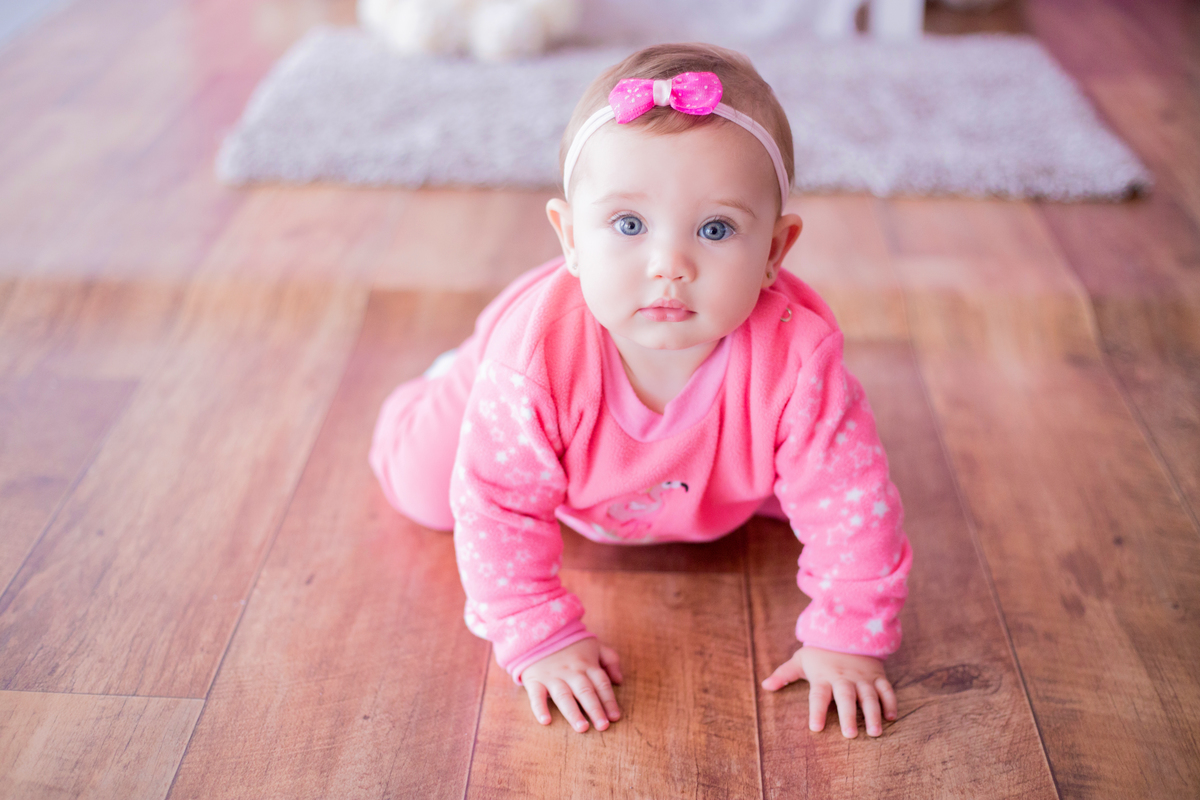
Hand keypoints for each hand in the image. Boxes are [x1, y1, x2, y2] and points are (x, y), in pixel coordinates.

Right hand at [520, 638, 622, 732]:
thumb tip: (619, 680)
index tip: (615, 717)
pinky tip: (546, 721)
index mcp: (587, 664)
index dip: (609, 701)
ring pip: (564, 696)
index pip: (601, 684)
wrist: (539, 632)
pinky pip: (537, 695)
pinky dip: (540, 708)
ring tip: (582, 728)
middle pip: (585, 691)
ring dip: (573, 712)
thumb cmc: (570, 644)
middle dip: (595, 709)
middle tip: (603, 727)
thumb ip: (610, 660)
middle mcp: (572, 672)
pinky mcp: (535, 680)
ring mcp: (553, 676)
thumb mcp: (595, 645)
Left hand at [762, 646, 897, 737]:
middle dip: (848, 715)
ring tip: (874, 732)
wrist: (847, 630)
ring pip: (869, 696)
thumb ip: (784, 674)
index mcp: (823, 676)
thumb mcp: (800, 660)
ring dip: (873, 714)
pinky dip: (890, 702)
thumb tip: (765, 686)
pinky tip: (891, 718)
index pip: (819, 695)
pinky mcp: (877, 676)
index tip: (816, 728)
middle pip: (846, 697)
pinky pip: (886, 689)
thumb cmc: (820, 653)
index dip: (817, 711)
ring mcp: (863, 677)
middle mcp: (844, 677)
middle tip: (850, 735)